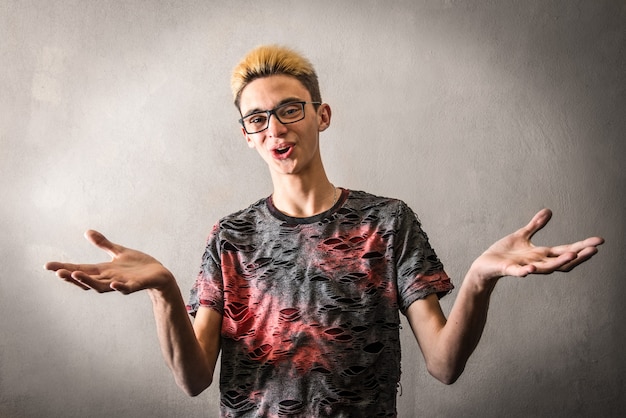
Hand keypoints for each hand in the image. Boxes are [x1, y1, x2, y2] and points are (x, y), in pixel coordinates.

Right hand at [45, 230, 174, 293]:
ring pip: (101, 286)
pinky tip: (113, 285)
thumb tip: (87, 232)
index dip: (65, 268)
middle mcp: (109, 279)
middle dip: (72, 276)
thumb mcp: (119, 252)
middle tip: (57, 272)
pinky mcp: (136, 285)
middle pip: (86, 279)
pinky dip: (119, 288)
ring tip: (76, 275)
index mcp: (104, 270)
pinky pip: (126, 289)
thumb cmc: (139, 266)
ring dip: (89, 281)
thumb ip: (103, 244)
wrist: (159, 275)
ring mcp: (122, 283)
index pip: (81, 269)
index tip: (48, 266)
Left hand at [471, 209, 603, 280]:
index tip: (599, 241)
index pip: (566, 250)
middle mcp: (537, 262)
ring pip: (546, 268)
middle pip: (563, 261)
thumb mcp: (522, 235)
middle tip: (594, 249)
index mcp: (541, 254)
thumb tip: (549, 211)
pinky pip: (519, 272)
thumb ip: (535, 225)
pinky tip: (530, 268)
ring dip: (559, 262)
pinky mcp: (509, 270)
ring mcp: (525, 267)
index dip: (582, 246)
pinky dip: (525, 271)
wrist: (485, 265)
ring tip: (573, 255)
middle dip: (579, 255)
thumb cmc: (504, 253)